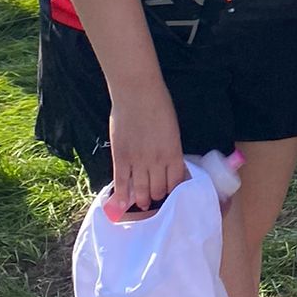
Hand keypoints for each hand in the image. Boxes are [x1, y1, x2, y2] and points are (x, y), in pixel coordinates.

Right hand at [106, 86, 187, 215]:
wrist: (137, 93)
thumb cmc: (158, 105)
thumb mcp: (172, 130)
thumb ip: (171, 150)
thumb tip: (170, 165)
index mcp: (173, 153)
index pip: (176, 182)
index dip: (174, 191)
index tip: (172, 193)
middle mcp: (157, 162)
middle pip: (159, 190)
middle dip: (159, 196)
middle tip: (156, 197)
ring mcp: (137, 162)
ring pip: (141, 191)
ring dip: (143, 200)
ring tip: (143, 203)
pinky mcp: (120, 159)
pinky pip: (121, 183)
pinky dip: (122, 196)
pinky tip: (123, 203)